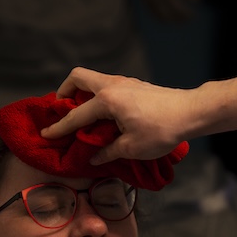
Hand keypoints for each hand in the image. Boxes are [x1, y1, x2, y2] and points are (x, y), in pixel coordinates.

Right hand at [41, 68, 191, 164]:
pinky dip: (97, 96)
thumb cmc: (162, 130)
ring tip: (81, 115)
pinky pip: (106, 85)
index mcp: (107, 100)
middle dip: (64, 92)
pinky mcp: (134, 85)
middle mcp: (112, 85)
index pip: (75, 115)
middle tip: (61, 110)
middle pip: (78, 77)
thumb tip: (94, 158)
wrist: (191, 112)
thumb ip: (108, 151)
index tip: (46, 134)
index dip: (59, 128)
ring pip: (93, 79)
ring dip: (82, 93)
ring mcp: (124, 82)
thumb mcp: (132, 148)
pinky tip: (104, 115)